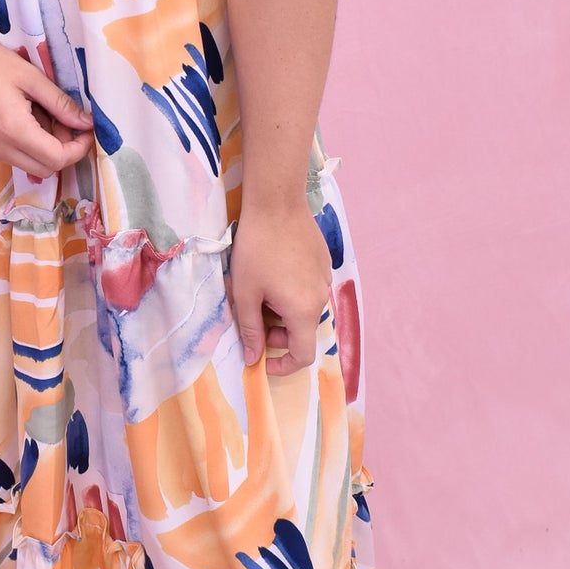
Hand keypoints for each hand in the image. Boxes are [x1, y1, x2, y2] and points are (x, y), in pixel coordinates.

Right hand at [0, 35, 93, 177]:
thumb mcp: (30, 77)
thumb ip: (60, 103)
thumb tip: (87, 122)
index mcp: (14, 130)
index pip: (57, 159)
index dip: (79, 148)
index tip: (87, 129)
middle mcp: (0, 149)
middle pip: (46, 169)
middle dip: (64, 149)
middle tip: (65, 120)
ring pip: (30, 165)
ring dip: (45, 148)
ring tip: (42, 114)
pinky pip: (14, 157)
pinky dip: (28, 145)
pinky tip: (24, 117)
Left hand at [227, 195, 332, 375]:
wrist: (276, 203)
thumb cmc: (256, 249)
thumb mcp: (244, 292)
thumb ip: (250, 330)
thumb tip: (253, 359)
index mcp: (303, 311)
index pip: (303, 355)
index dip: (283, 365)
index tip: (262, 359)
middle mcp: (321, 298)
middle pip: (303, 331)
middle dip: (277, 334)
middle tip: (252, 316)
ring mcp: (325, 278)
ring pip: (305, 309)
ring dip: (283, 311)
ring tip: (260, 289)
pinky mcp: (324, 262)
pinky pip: (309, 288)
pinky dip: (292, 292)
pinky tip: (274, 271)